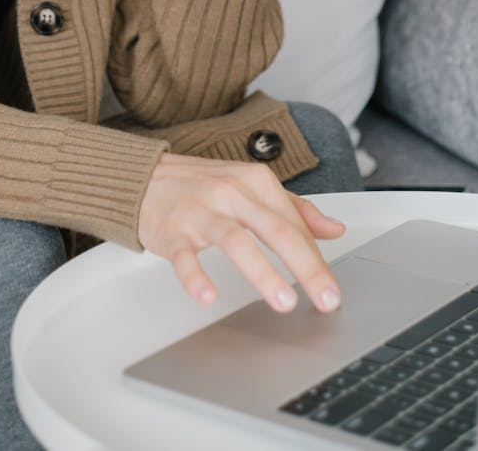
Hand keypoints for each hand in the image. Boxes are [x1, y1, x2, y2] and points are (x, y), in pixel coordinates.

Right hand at [138, 152, 344, 312]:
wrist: (142, 176)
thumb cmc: (200, 185)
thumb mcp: (250, 186)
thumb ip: (293, 208)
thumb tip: (335, 229)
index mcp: (254, 181)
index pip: (294, 222)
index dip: (317, 258)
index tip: (333, 290)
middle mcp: (230, 192)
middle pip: (275, 229)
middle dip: (306, 266)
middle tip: (326, 299)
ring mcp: (200, 211)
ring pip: (235, 240)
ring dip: (262, 272)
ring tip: (284, 301)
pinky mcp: (172, 231)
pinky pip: (184, 255)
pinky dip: (195, 276)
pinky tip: (208, 296)